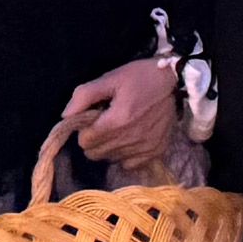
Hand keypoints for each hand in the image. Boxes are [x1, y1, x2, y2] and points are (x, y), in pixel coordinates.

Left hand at [58, 57, 182, 173]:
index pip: (85, 141)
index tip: (94, 118)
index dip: (84, 129)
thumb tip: (66, 116)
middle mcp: (130, 139)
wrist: (175, 80)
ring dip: (110, 147)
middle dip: (94, 140)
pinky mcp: (155, 152)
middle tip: (105, 123)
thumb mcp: (110, 79)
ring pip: (111, 159)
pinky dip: (126, 155)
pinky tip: (130, 140)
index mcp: (117, 121)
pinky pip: (130, 164)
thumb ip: (84, 96)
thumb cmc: (140, 77)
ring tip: (119, 129)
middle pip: (95, 154)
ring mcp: (144, 148)